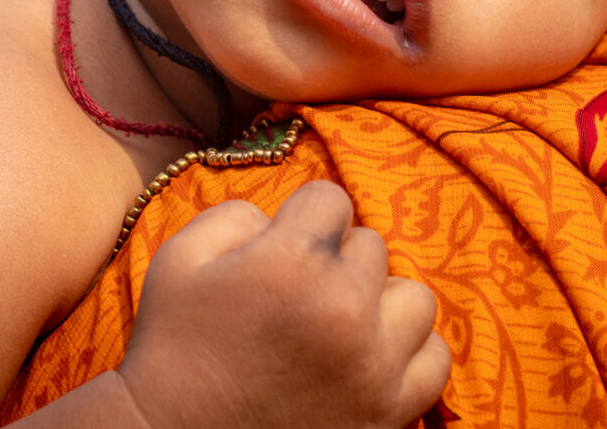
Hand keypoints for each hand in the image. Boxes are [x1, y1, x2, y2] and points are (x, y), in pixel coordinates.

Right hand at [115, 181, 450, 428]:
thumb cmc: (171, 350)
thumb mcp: (180, 259)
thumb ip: (238, 214)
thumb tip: (285, 218)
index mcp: (293, 262)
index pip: (330, 199)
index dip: (301, 220)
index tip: (280, 251)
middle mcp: (345, 308)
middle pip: (371, 246)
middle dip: (334, 260)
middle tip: (297, 296)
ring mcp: (374, 365)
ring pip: (413, 298)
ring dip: (379, 301)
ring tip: (340, 322)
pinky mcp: (389, 413)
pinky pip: (434, 359)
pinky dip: (408, 353)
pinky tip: (369, 357)